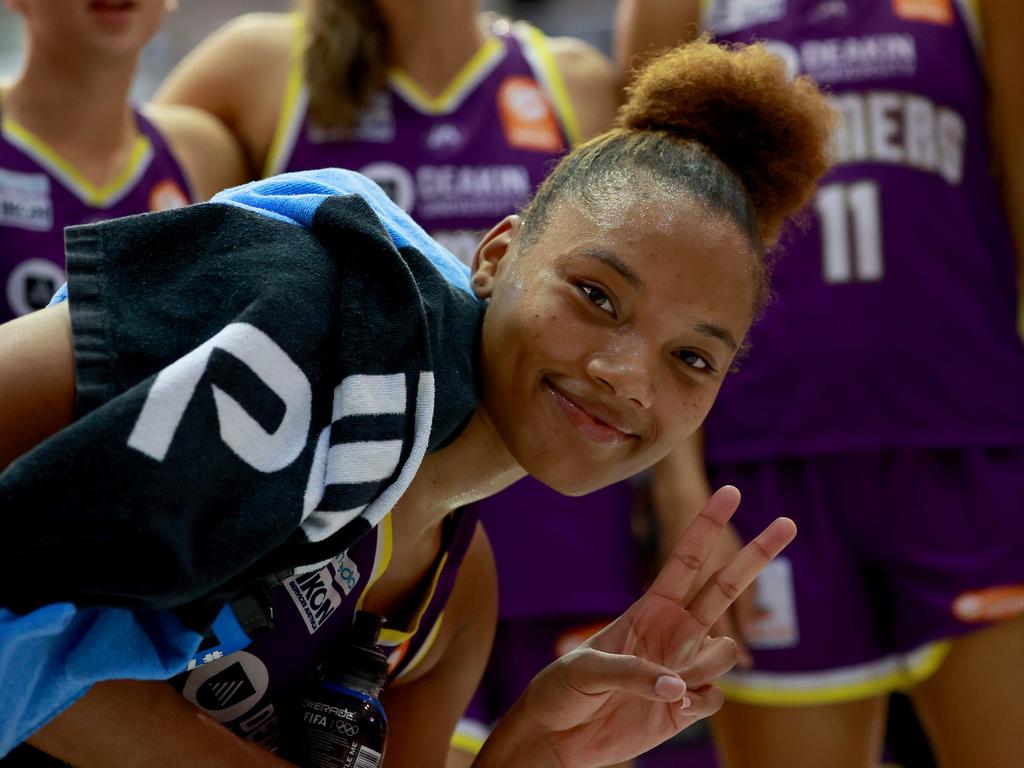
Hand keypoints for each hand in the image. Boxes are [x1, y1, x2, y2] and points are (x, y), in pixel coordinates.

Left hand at [482, 486, 794, 767]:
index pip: (686, 560)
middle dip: (756, 555)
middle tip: (788, 522)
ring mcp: (685, 667)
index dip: (707, 526)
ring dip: (701, 666)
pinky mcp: (688, 705)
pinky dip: (698, 702)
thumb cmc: (565, 689)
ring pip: (723, 653)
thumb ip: (634, 672)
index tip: (730, 492)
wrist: (560, 734)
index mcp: (649, 609)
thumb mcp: (588, 669)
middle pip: (725, 587)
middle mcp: (674, 632)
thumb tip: (680, 687)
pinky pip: (714, 697)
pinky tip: (673, 706)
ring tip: (669, 682)